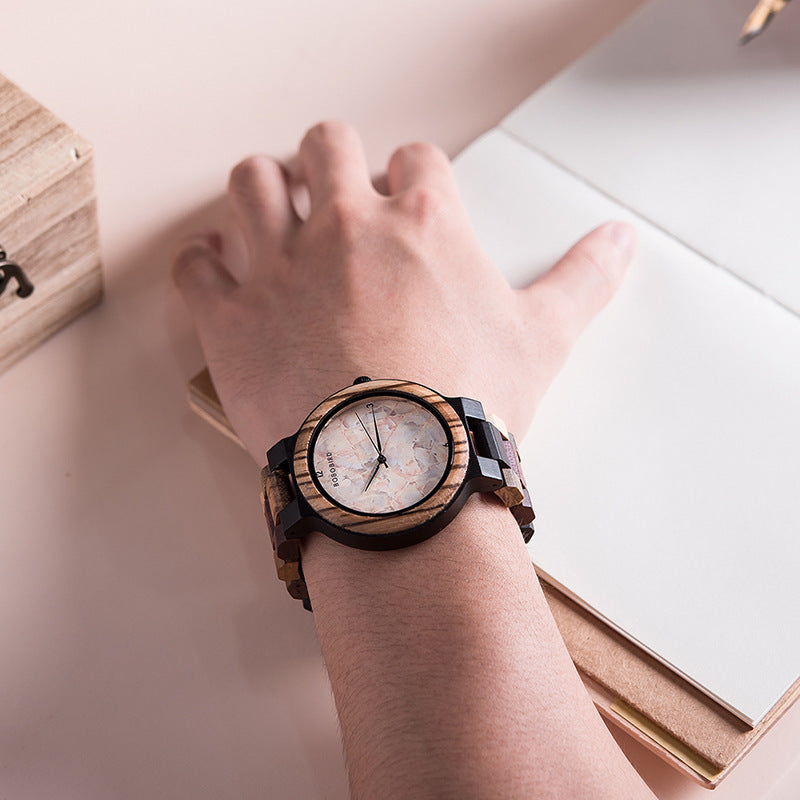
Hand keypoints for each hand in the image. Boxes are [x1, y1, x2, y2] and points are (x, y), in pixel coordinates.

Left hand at [172, 121, 635, 462]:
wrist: (400, 474)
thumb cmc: (468, 408)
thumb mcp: (543, 339)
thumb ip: (584, 279)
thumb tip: (622, 240)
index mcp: (422, 222)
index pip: (414, 160)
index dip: (410, 179)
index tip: (406, 206)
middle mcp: (345, 227)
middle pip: (326, 147)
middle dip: (331, 164)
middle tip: (336, 200)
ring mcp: (279, 268)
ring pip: (253, 183)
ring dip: (264, 192)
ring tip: (277, 223)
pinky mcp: (230, 318)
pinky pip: (197, 265)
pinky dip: (205, 262)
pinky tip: (222, 274)